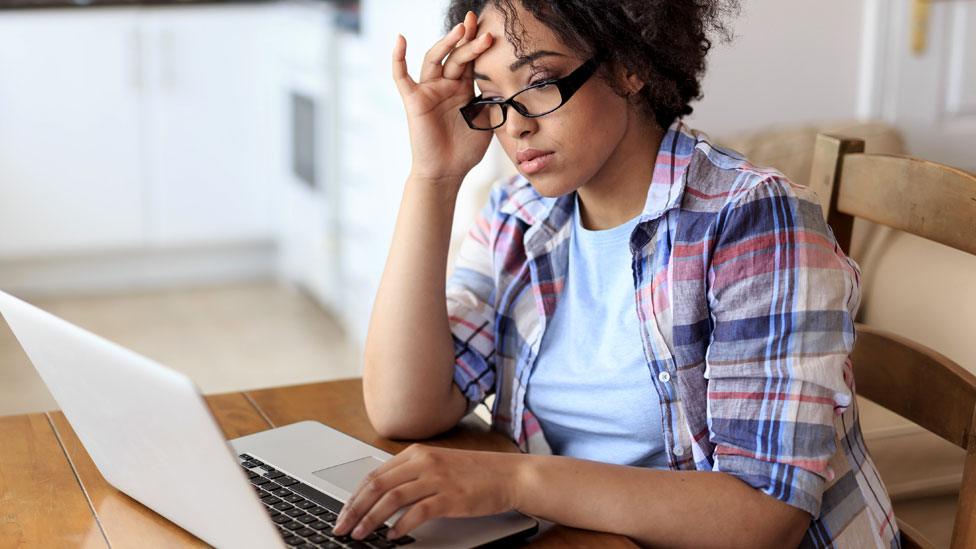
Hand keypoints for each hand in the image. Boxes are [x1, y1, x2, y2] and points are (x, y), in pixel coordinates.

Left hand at [332, 444, 520, 540]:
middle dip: (354, 509)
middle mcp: (424, 461)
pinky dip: (401, 525)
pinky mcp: (450, 497)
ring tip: (360, 535)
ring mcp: (437, 478)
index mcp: (417, 453)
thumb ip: (411, 475)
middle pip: (377, 485)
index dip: (354, 497)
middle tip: (341, 527)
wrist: (509, 475)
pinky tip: (392, 536)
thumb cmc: (476, 473)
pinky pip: (417, 512)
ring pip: (392, 498)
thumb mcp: (438, 466)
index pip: (374, 474)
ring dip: (371, 519)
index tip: (343, 514)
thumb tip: (381, 496)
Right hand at [393, 11, 494, 186]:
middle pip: (455, 55)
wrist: (447, 171)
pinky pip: (402, 77)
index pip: (470, 60)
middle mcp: (445, 85)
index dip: (477, 44)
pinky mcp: (414, 100)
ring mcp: (429, 90)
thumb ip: (492, 100)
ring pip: (435, 59)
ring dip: (446, 43)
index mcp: (462, 88)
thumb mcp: (486, 121)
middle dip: (468, 40)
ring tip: (461, 30)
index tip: (490, 28)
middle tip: (480, 26)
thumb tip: (507, 82)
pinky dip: (398, 59)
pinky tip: (400, 40)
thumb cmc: (465, 149)